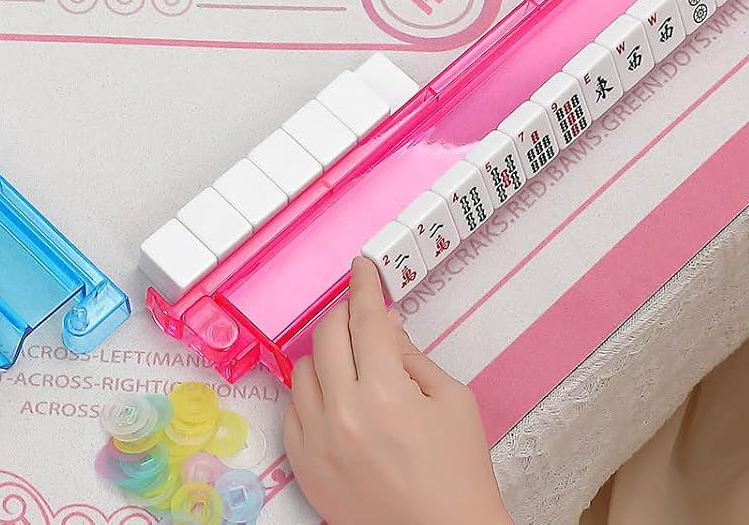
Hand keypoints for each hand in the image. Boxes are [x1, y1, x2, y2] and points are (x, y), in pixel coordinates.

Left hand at [285, 257, 511, 524]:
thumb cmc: (457, 479)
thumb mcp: (453, 402)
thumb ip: (415, 356)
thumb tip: (385, 326)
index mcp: (386, 393)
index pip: (365, 318)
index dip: (364, 286)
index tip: (362, 269)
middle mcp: (343, 413)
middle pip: (327, 334)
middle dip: (346, 315)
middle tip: (362, 316)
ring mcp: (318, 441)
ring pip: (303, 369)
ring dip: (327, 356)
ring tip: (353, 367)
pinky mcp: (304, 466)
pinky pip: (292, 410)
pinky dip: (311, 396)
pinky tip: (334, 400)